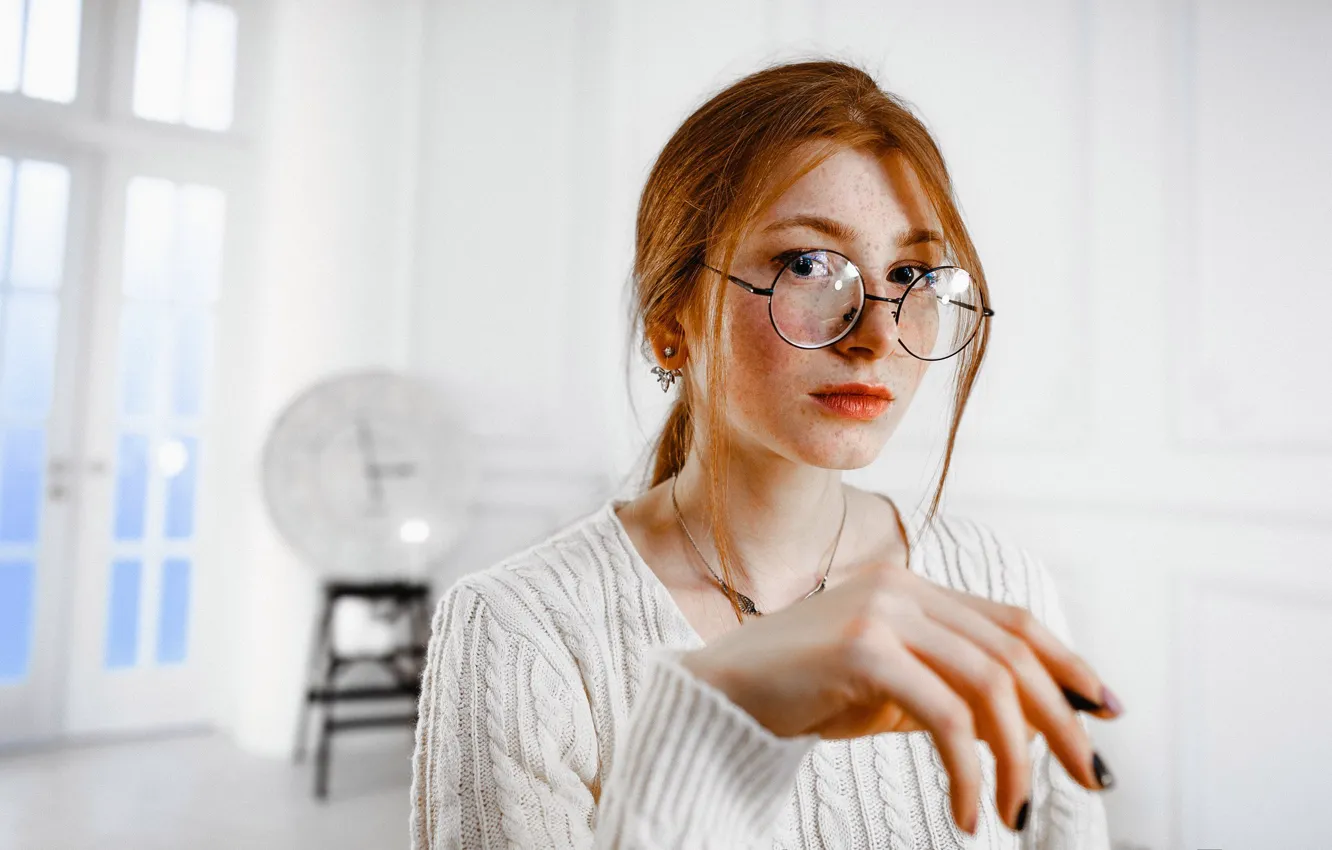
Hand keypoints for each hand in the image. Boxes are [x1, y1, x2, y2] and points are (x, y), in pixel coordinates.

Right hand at [678, 563, 1120, 834]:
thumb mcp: (887, 692)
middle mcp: (901, 585)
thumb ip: (947, 690)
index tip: (1107, 712)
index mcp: (910, 585)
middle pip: (1014, 652)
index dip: (1070, 663)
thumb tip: (1024, 726)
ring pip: (991, 684)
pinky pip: (945, 717)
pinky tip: (968, 814)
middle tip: (1090, 779)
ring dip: (1019, 759)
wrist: (715, 699)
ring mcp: (881, 610)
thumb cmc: (800, 697)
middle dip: (1063, 721)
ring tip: (1016, 814)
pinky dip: (969, 772)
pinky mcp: (861, 647)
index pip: (1012, 621)